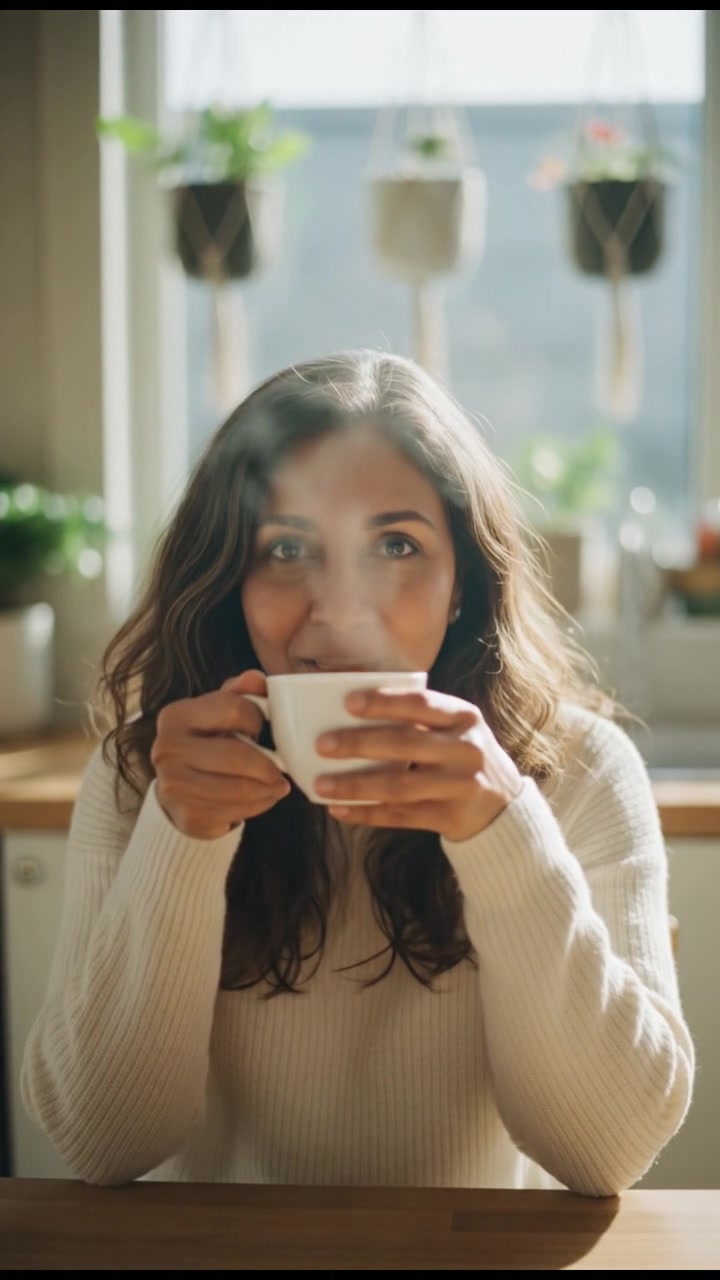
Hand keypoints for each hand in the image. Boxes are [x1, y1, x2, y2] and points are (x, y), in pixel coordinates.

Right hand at [151, 670, 289, 839]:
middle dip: (268, 764)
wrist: (178, 791)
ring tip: (277, 784)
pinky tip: (263, 798)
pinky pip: (237, 810)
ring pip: (241, 787)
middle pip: (238, 755)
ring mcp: (174, 785)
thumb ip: (240, 693)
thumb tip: (256, 679)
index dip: (257, 718)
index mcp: (176, 715)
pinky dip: (259, 805)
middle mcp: (167, 749)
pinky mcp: (187, 815)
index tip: (262, 727)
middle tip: (280, 768)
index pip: (233, 709)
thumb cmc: (205, 744)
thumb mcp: (218, 714)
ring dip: (268, 788)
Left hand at [314, 687, 522, 841]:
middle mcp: (466, 750)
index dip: (384, 702)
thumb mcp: (455, 729)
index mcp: (464, 718)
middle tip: (323, 744)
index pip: (421, 704)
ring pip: (398, 786)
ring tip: (321, 784)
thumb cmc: (463, 757)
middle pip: (405, 744)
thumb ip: (419, 719)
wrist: (503, 808)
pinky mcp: (450, 818)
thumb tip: (351, 709)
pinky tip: (338, 810)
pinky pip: (400, 817)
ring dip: (355, 786)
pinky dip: (365, 814)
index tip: (348, 702)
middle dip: (359, 744)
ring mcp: (460, 787)